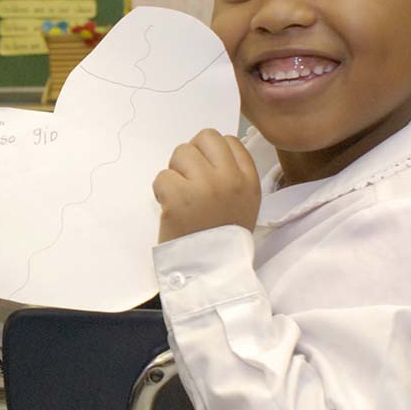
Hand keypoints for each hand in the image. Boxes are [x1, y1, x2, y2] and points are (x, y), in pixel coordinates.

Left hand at [152, 129, 260, 243]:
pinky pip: (162, 176)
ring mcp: (205, 186)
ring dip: (175, 173)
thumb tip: (205, 152)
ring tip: (181, 197)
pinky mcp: (179, 197)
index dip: (212, 154)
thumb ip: (231, 176)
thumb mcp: (243, 203)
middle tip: (189, 181)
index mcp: (249, 180)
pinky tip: (170, 208)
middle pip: (205, 138)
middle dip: (192, 156)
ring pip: (181, 153)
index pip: (230, 141)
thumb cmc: (223, 238)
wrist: (210, 271)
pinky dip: (161, 191)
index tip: (206, 173)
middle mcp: (231, 179)